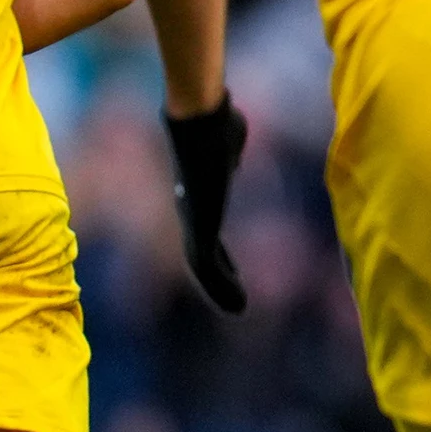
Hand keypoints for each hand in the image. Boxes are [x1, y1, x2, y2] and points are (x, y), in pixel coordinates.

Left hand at [165, 95, 249, 314]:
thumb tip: (233, 138)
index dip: (220, 252)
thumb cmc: (219, 121)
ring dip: (220, 289)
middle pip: (202, 253)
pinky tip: (237, 303)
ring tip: (238, 310)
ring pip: (203, 266)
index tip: (231, 267)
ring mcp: (193, 220)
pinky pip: (209, 267)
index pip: (206, 230)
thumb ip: (231, 147)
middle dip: (219, 275)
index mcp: (198, 193)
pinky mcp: (200, 228)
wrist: (204, 123)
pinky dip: (222, 287)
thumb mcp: (231, 137)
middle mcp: (191, 210)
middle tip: (235, 298)